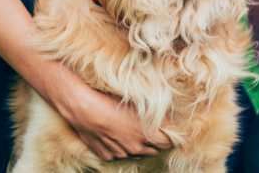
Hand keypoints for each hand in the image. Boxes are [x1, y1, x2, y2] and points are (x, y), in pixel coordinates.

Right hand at [56, 83, 172, 160]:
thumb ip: (158, 115)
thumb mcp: (139, 106)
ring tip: (136, 133)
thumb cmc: (112, 103)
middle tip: (156, 132)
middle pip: (154, 151)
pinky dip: (122, 148)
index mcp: (146, 136)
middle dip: (157, 143)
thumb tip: (171, 118)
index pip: (168, 143)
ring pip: (136, 154)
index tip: (173, 131)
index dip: (172, 137)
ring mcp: (120, 153)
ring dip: (139, 146)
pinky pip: (119, 155)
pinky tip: (119, 138)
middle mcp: (135, 148)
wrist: (84, 109)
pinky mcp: (106, 155)